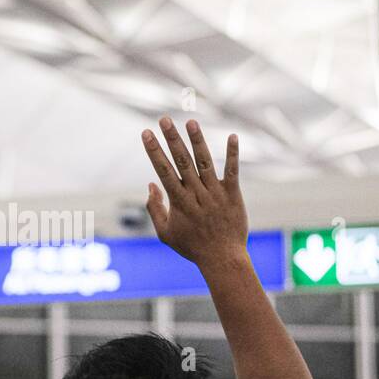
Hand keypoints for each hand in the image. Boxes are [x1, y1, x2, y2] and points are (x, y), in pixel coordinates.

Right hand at [141, 116, 247, 269]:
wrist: (222, 259)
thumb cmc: (192, 247)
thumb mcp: (165, 233)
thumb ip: (155, 208)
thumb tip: (151, 184)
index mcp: (179, 202)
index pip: (163, 171)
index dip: (154, 151)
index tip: (145, 133)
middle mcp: (196, 194)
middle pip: (182, 161)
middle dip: (171, 139)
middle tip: (164, 119)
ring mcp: (215, 193)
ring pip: (204, 162)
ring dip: (197, 141)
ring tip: (190, 122)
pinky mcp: (232, 194)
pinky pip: (232, 171)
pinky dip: (232, 154)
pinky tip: (232, 136)